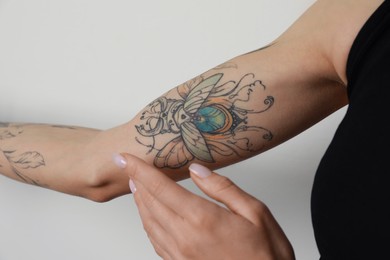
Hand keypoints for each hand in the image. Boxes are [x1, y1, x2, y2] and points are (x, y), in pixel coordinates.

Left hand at [115, 154, 293, 259]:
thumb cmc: (267, 254)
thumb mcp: (255, 212)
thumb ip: (222, 189)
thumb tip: (196, 170)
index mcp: (203, 219)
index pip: (161, 188)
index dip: (140, 170)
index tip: (125, 157)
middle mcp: (185, 237)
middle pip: (150, 203)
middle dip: (136, 181)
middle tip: (127, 165)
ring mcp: (180, 254)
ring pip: (149, 223)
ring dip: (139, 201)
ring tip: (135, 184)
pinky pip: (156, 240)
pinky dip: (147, 222)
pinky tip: (149, 214)